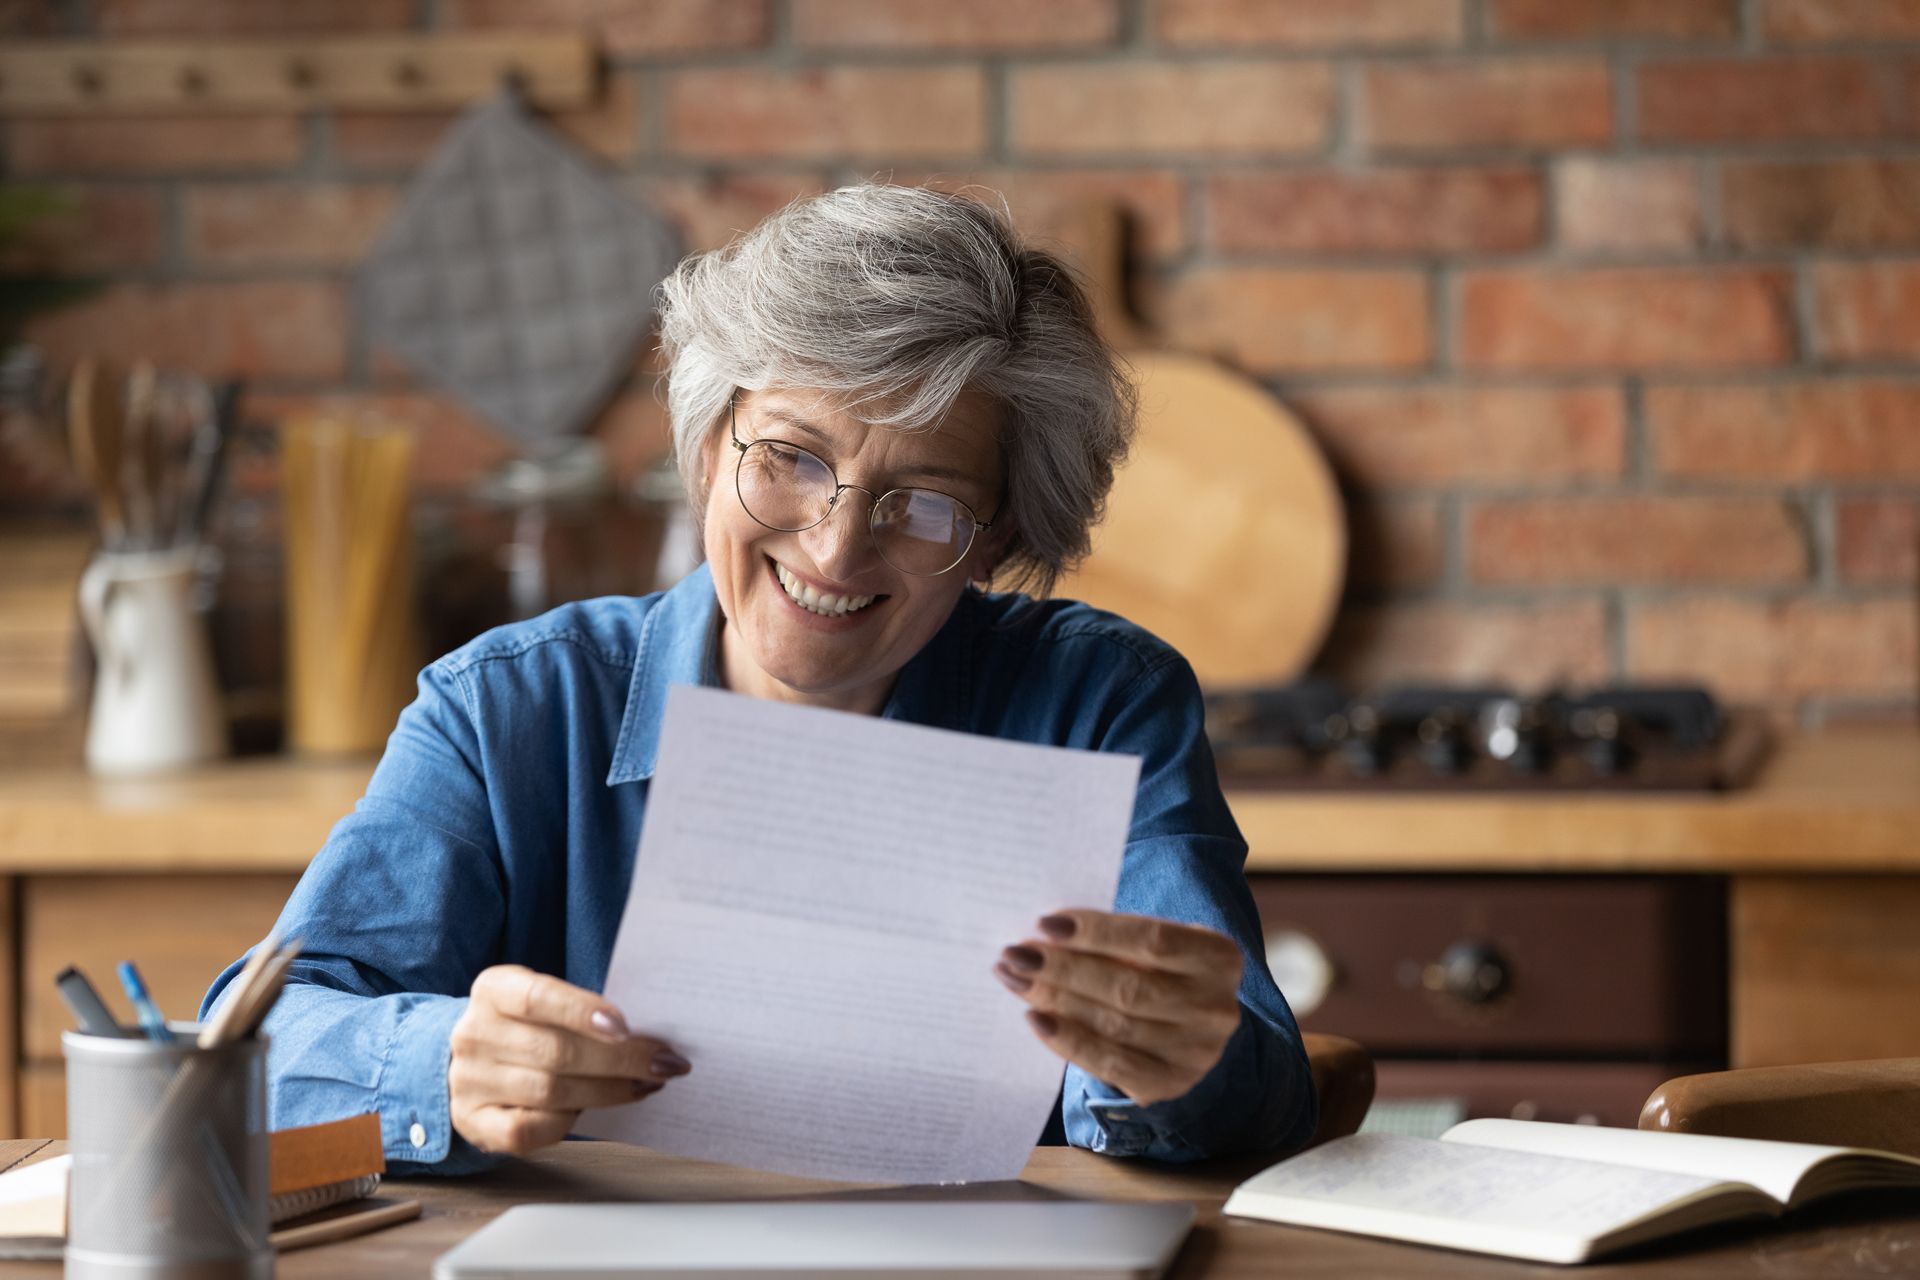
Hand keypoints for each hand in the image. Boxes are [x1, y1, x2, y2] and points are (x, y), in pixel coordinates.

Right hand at [448, 964, 690, 1154]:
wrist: (467, 1063)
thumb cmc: (528, 1027)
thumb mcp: (544, 1003)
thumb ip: (582, 1011)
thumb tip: (647, 1034)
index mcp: (494, 989)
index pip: (537, 998)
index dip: (582, 1011)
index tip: (626, 1027)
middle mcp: (475, 1033)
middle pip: (555, 1052)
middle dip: (619, 1060)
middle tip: (665, 1064)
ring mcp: (470, 1081)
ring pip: (550, 1092)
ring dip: (608, 1091)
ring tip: (646, 1085)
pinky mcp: (474, 1122)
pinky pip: (529, 1130)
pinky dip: (568, 1122)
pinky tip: (595, 1110)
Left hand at [994, 910, 1241, 1106]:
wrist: (1188, 1027)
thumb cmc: (1158, 971)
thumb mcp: (1154, 946)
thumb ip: (1113, 938)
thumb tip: (1044, 934)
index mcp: (1219, 957)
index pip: (1152, 940)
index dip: (1096, 932)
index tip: (1044, 924)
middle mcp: (1216, 1008)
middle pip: (1128, 987)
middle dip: (1063, 969)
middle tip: (1015, 954)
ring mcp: (1198, 1053)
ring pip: (1114, 1026)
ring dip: (1055, 1001)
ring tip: (1015, 980)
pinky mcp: (1170, 1084)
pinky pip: (1110, 1064)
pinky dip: (1068, 1041)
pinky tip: (1036, 1019)